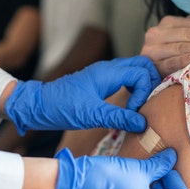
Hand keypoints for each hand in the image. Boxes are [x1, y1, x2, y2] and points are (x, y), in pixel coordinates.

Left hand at [5, 56, 159, 134]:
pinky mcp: (101, 83)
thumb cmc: (61, 107)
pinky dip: (133, 89)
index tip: (134, 111)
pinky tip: (129, 106)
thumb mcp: (91, 115)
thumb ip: (119, 118)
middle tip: (147, 104)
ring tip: (139, 107)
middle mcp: (108, 69)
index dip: (145, 92)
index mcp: (108, 72)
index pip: (142, 72)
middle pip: (142, 65)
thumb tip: (143, 123)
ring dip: (143, 86)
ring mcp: (105, 74)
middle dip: (151, 83)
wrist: (38, 105)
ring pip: (134, 71)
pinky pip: (125, 79)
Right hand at [52, 148, 189, 188]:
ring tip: (147, 170)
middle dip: (167, 186)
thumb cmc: (108, 180)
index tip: (169, 169)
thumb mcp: (138, 169)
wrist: (75, 187)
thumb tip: (172, 157)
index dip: (179, 184)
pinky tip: (136, 177)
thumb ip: (159, 166)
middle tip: (159, 167)